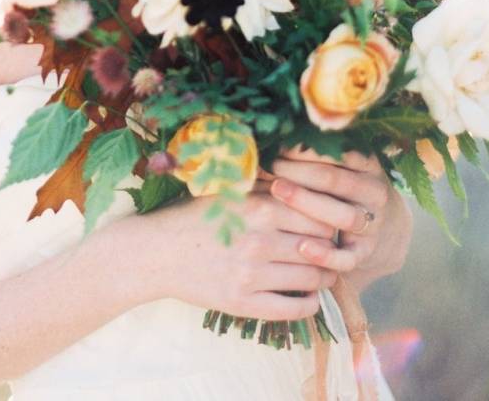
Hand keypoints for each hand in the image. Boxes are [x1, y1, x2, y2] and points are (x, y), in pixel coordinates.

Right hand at [147, 189, 356, 320]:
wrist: (157, 252)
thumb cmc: (193, 217)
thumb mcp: (227, 191)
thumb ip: (264, 184)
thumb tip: (300, 178)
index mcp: (258, 208)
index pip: (317, 216)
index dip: (329, 222)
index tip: (329, 225)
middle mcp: (259, 241)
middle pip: (320, 248)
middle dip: (330, 251)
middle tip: (332, 252)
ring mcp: (251, 275)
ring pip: (311, 279)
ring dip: (324, 278)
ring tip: (322, 274)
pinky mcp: (242, 304)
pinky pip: (292, 309)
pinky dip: (309, 305)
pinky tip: (309, 298)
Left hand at [267, 147, 410, 288]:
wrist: (384, 229)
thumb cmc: (347, 189)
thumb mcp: (343, 167)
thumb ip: (318, 155)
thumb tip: (273, 138)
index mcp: (369, 165)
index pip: (339, 152)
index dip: (306, 148)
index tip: (278, 144)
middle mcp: (375, 192)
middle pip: (336, 180)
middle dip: (300, 171)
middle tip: (271, 165)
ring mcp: (373, 224)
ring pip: (343, 216)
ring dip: (308, 203)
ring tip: (277, 190)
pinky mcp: (365, 253)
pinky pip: (347, 258)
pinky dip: (326, 254)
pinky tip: (302, 247)